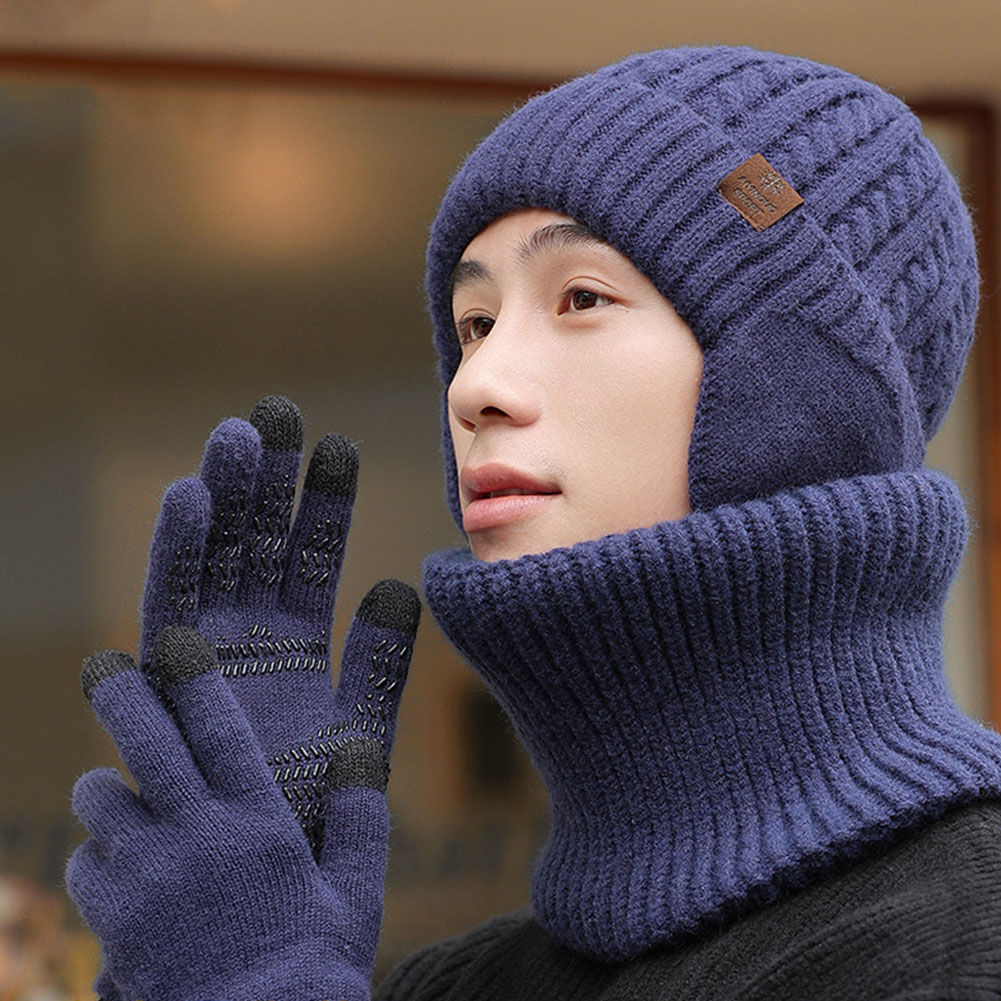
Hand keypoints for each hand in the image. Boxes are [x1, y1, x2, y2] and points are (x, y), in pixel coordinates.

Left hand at [68, 625, 412, 1000]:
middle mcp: (197, 840)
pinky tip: (126, 871)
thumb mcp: (355, 892)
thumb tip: (359, 751)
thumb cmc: (314, 966)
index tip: (176, 643)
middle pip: (144, 746)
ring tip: (128, 798)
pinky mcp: (113, 924)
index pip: (220, 732)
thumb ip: (361, 817)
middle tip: (103, 666)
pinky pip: (86, 864)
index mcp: (258, 824)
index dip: (195, 680)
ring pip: (100, 803)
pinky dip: (100, 856)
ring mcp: (148, 882)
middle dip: (120, 695)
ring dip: (109, 791)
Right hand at [140, 395, 410, 852]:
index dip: (322, 503)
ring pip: (211, 559)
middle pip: (254, 542)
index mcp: (296, 643)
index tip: (336, 445)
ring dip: (221, 499)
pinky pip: (169, 603)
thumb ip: (380, 661)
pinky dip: (177, 551)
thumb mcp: (361, 728)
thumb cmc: (318, 811)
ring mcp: (206, 653)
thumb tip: (403, 585)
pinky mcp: (169, 678)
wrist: (271, 885)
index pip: (309, 556)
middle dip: (265, 481)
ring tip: (238, 435)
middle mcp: (246, 638)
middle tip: (277, 414)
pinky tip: (188, 495)